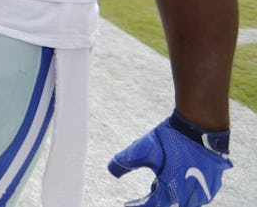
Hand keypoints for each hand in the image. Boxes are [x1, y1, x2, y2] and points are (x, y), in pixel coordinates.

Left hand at [109, 112, 230, 206]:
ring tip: (159, 188)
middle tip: (145, 196)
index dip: (139, 206)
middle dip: (155, 202)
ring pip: (184, 203)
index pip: (151, 206)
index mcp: (172, 190)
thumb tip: (111, 172)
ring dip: (171, 198)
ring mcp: (205, 193)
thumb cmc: (170, 138)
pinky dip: (185, 193)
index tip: (127, 205)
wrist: (200, 127)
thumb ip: (125, 161)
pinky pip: (197, 197)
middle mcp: (190, 197)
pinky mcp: (214, 186)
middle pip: (169, 206)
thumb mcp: (143, 149)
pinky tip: (177, 183)